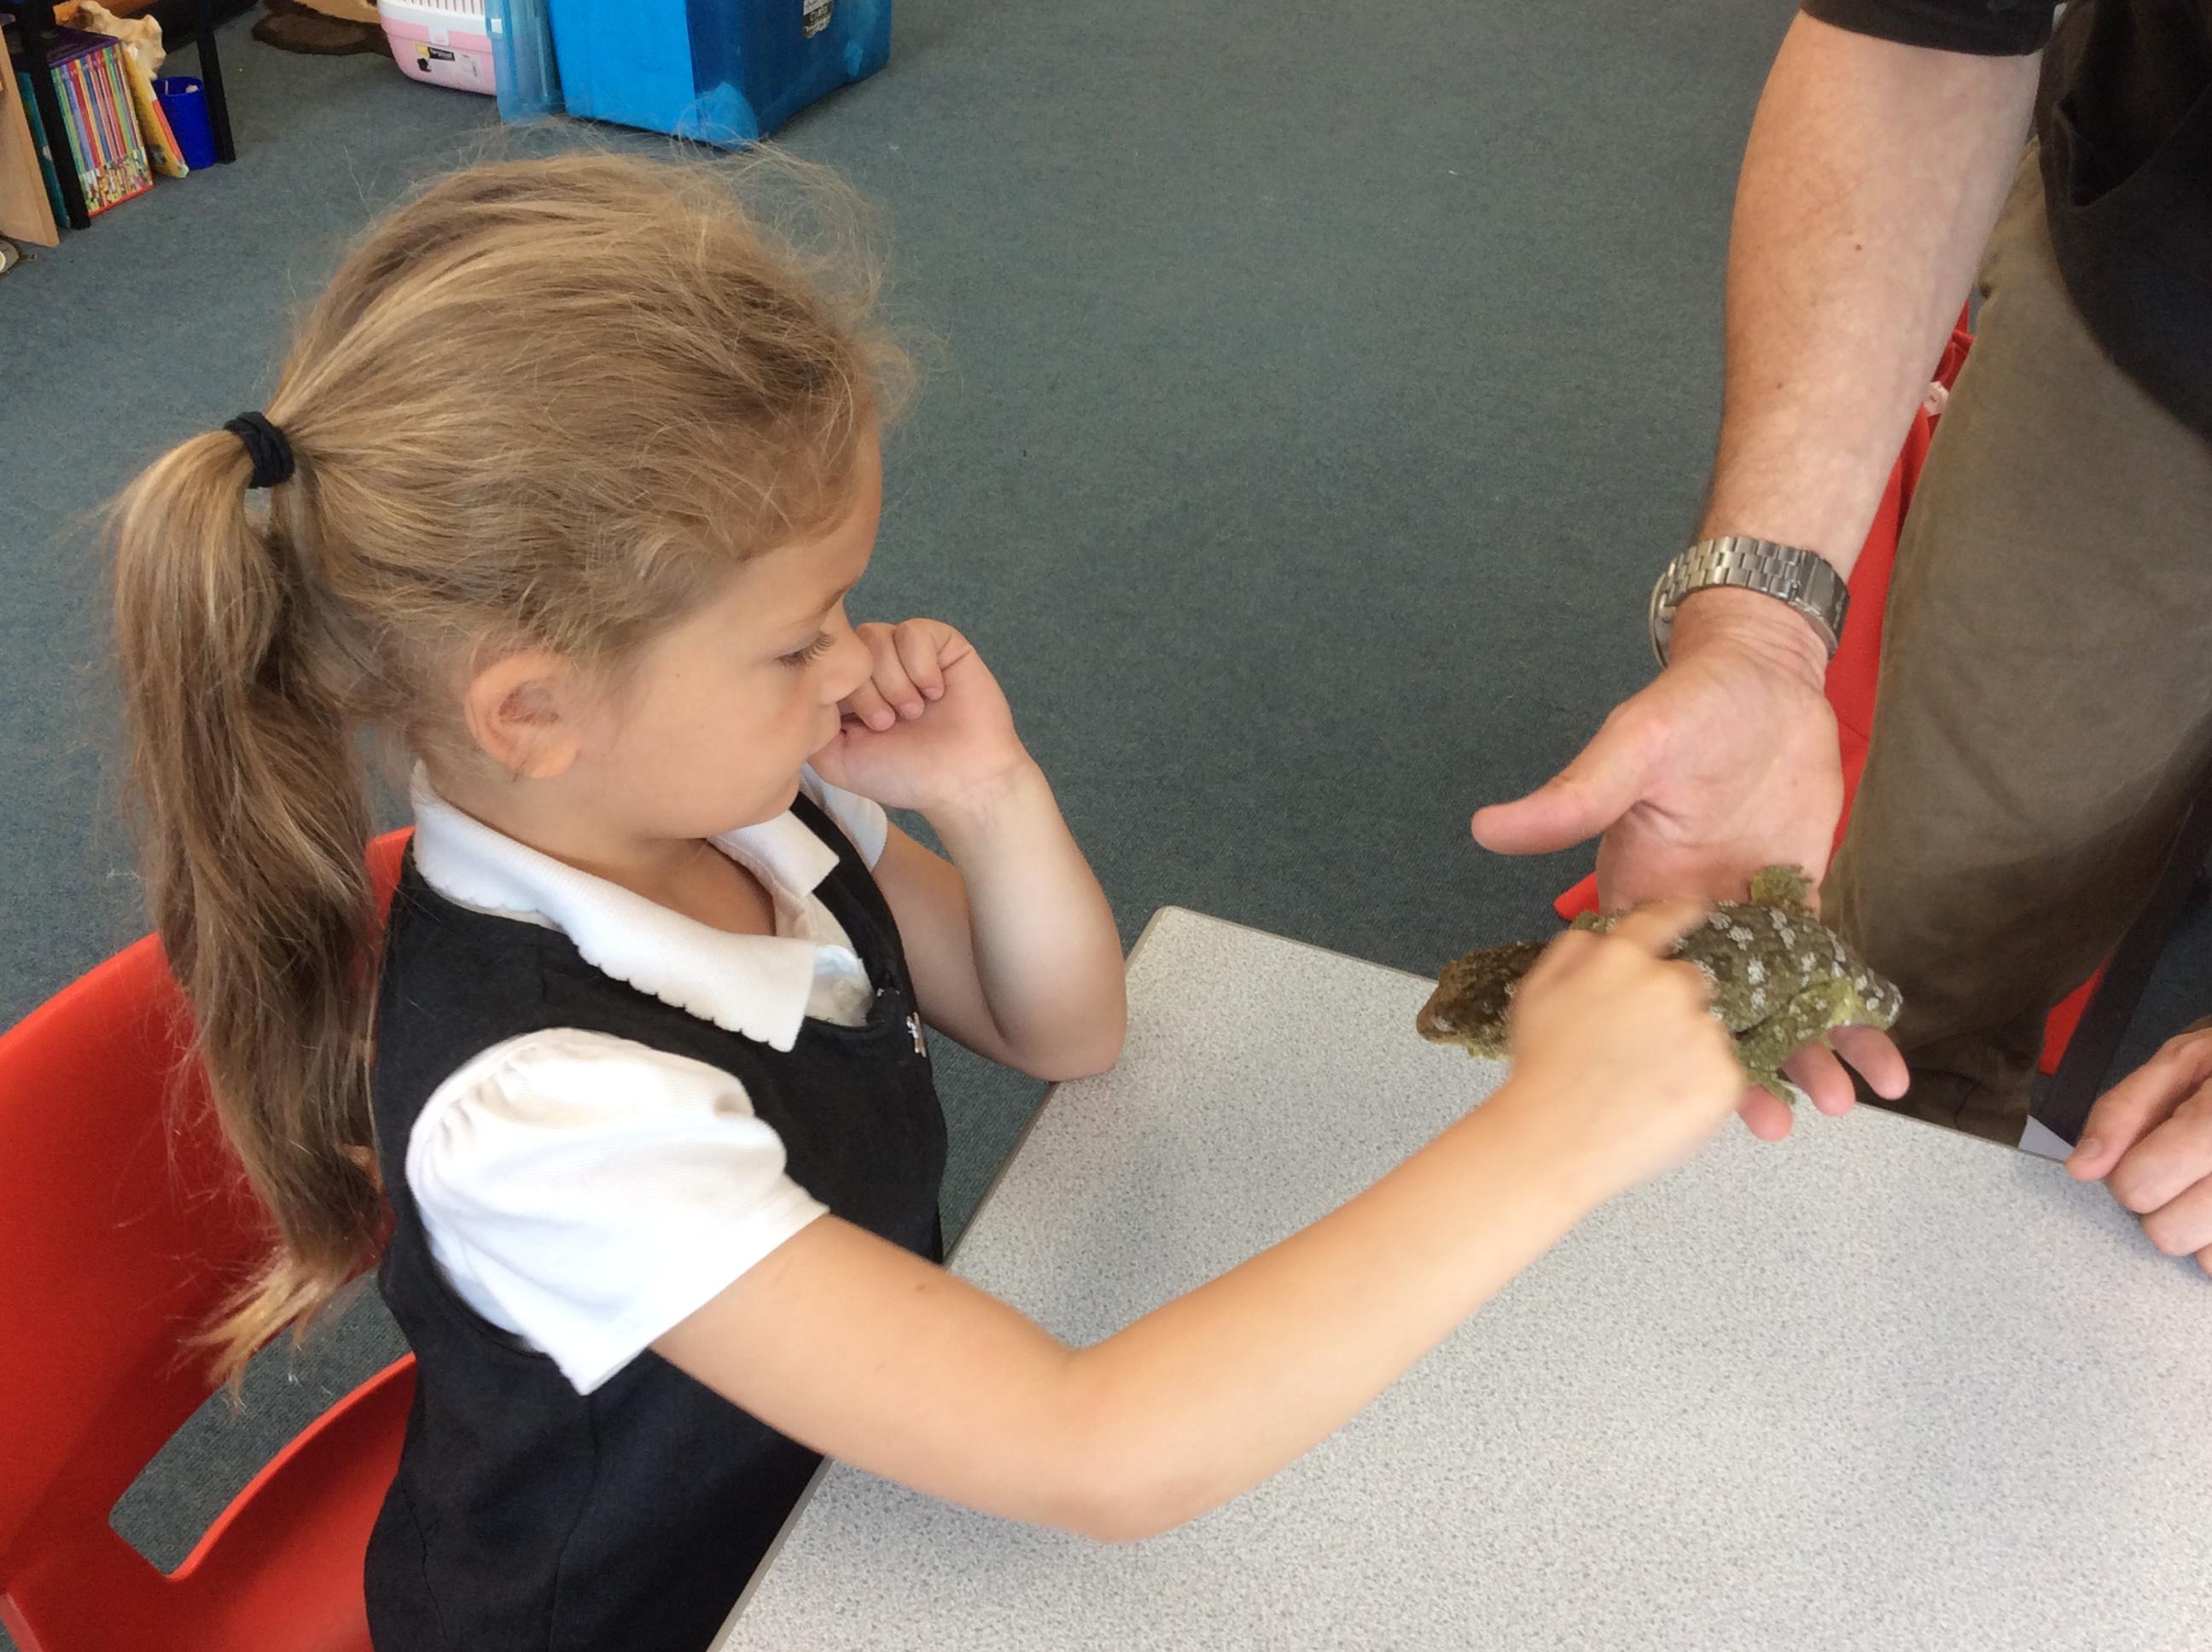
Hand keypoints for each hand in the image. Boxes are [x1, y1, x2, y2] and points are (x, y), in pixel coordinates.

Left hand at [810, 619, 1031, 815]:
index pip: (824, 662)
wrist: (963, 781)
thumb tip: (796, 687)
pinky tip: (935, 692)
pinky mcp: (942, 643)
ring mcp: (908, 653)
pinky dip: (921, 665)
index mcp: (849, 689)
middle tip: (889, 724)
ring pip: (878, 637)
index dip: (839, 691)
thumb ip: (808, 724)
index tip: (861, 728)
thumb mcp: (836, 760)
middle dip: (867, 690)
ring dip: (894, 681)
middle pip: (850, 647)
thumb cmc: (903, 774)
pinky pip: (915, 631)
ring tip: (914, 712)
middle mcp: (876, 665)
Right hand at [1468, 589, 1905, 1135]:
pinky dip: (1850, 1014)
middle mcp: (1691, 918)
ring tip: (1844, 1100)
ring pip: (1774, 1003)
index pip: (1641, 985)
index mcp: (1638, 893)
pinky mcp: (1799, 901)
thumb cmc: (1689, 704)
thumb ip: (1573, 798)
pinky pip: (1824, 971)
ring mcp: (1748, 914)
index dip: (1657, 1043)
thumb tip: (1489, 827)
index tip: (1681, 1090)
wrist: (1763, 674)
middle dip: (1744, 1070)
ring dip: (1807, 1054)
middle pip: (1714, 1012)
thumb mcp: (1631, 750)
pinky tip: (1881, 1057)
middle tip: (1777, 1122)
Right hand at [1495, 901, 1746, 1202]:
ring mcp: (1701, 1030)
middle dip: (1673, 1007)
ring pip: (1707, 1031)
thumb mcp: (1535, 994)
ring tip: (1644, 1085)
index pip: (1661, 918)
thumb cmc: (1540, 1074)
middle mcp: (1667, 984)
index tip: (1696, 910)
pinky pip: (1725, 1075)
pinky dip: (1701, 1088)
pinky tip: (1661, 1105)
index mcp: (1620, 959)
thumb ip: (1571, 952)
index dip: (1680, 913)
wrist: (1556, 1141)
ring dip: (1687, 1050)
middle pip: (1690, 981)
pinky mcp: (1725, 1076)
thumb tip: (1598, 936)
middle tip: (1638, 1048)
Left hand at [2068, 1024, 2211, 1273]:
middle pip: (2167, 1232)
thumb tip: (2082, 1168)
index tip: (2144, 1155)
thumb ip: (2123, 1111)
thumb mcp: (2183, 1061)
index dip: (2127, 1173)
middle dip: (2159, 1204)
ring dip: (2195, 1226)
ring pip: (2204, 1258)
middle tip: (2180, 1170)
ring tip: (2208, 1183)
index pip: (2141, 1184)